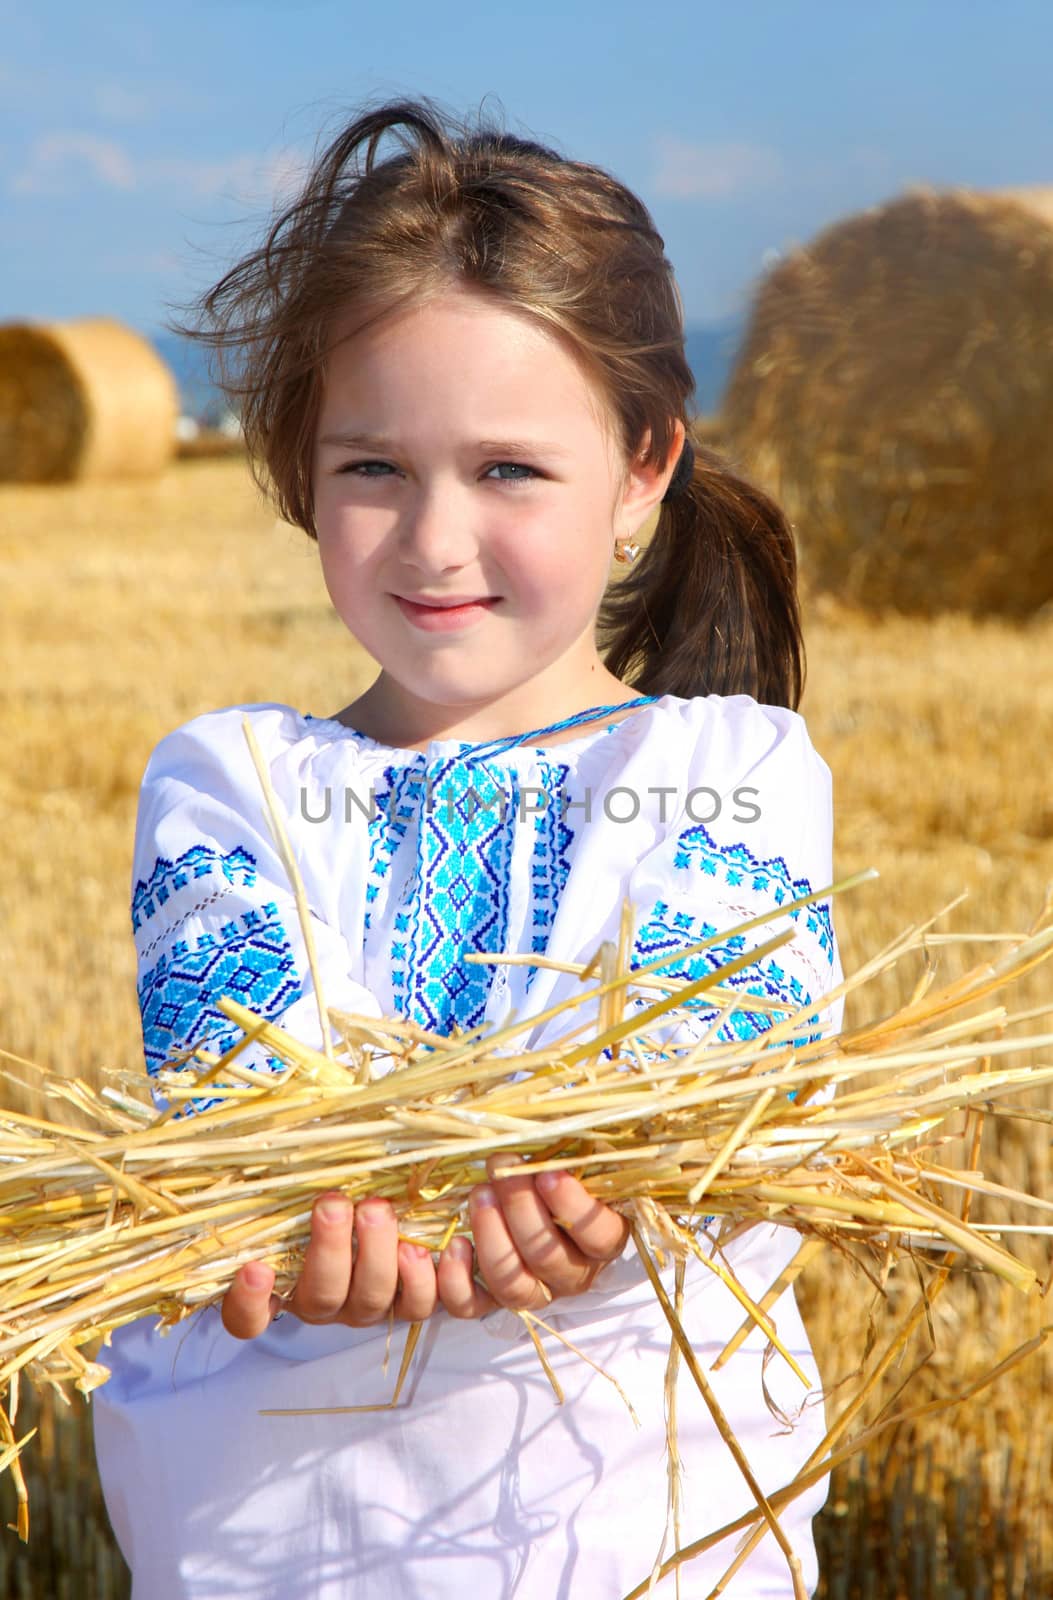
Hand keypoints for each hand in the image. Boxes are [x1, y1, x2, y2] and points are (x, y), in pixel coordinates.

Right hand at [220, 1194, 436, 1339]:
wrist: (387, 1206)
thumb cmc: (333, 1191)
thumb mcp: (302, 1187)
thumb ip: (284, 1181)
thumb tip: (268, 1139)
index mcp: (285, 1286)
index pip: (248, 1317)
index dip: (248, 1302)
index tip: (256, 1270)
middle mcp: (325, 1302)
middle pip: (323, 1296)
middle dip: (329, 1249)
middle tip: (333, 1204)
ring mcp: (368, 1304)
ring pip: (371, 1299)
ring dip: (375, 1252)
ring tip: (376, 1209)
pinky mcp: (411, 1300)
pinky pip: (420, 1305)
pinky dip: (423, 1276)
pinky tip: (429, 1241)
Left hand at [436, 1157, 630, 1317]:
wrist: (521, 1190)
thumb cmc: (552, 1166)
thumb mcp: (573, 1151)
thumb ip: (576, 1144)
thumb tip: (567, 1120)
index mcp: (602, 1238)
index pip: (599, 1236)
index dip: (575, 1208)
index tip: (549, 1174)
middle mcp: (572, 1273)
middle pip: (550, 1257)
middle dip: (521, 1209)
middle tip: (501, 1167)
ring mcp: (533, 1290)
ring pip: (514, 1285)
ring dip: (492, 1237)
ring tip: (478, 1194)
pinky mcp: (491, 1300)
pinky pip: (473, 1306)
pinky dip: (459, 1280)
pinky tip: (455, 1244)